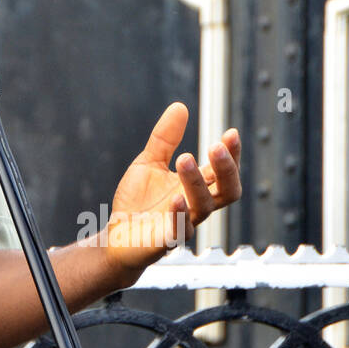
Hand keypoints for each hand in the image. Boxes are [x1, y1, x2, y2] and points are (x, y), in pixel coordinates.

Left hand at [102, 102, 240, 283]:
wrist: (116, 236)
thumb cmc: (138, 201)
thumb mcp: (149, 162)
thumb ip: (165, 139)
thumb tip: (180, 106)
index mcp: (196, 188)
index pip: (223, 172)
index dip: (231, 155)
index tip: (230, 133)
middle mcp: (196, 207)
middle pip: (228, 192)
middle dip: (227, 170)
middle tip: (217, 147)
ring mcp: (183, 225)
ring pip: (203, 207)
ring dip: (196, 183)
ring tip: (184, 158)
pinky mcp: (165, 241)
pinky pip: (179, 230)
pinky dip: (179, 214)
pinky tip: (175, 197)